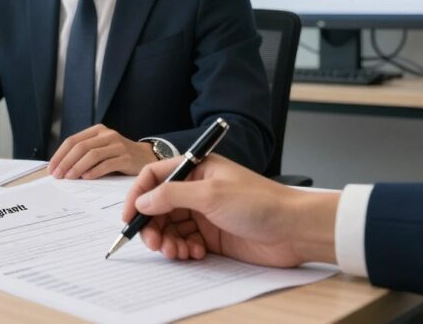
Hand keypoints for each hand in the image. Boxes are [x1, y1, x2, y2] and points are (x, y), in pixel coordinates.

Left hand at [48, 124, 155, 178]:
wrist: (147, 157)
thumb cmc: (119, 156)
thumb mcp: (101, 150)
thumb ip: (85, 154)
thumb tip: (61, 168)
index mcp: (97, 131)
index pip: (72, 140)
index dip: (60, 155)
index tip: (51, 168)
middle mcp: (107, 135)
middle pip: (80, 147)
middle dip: (66, 162)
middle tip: (58, 175)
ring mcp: (118, 145)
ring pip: (92, 154)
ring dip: (77, 167)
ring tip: (69, 178)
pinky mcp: (127, 157)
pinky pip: (107, 164)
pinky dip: (94, 171)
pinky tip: (86, 178)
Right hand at [121, 155, 338, 267]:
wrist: (294, 229)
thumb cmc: (259, 202)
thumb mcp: (210, 194)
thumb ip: (171, 196)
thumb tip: (141, 200)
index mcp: (196, 169)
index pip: (154, 177)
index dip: (137, 195)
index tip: (129, 217)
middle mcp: (196, 189)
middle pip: (158, 206)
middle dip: (152, 225)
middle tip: (154, 243)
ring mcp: (204, 213)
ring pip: (170, 227)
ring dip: (167, 240)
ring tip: (176, 251)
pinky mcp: (212, 235)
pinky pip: (185, 242)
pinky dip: (183, 250)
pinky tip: (194, 253)